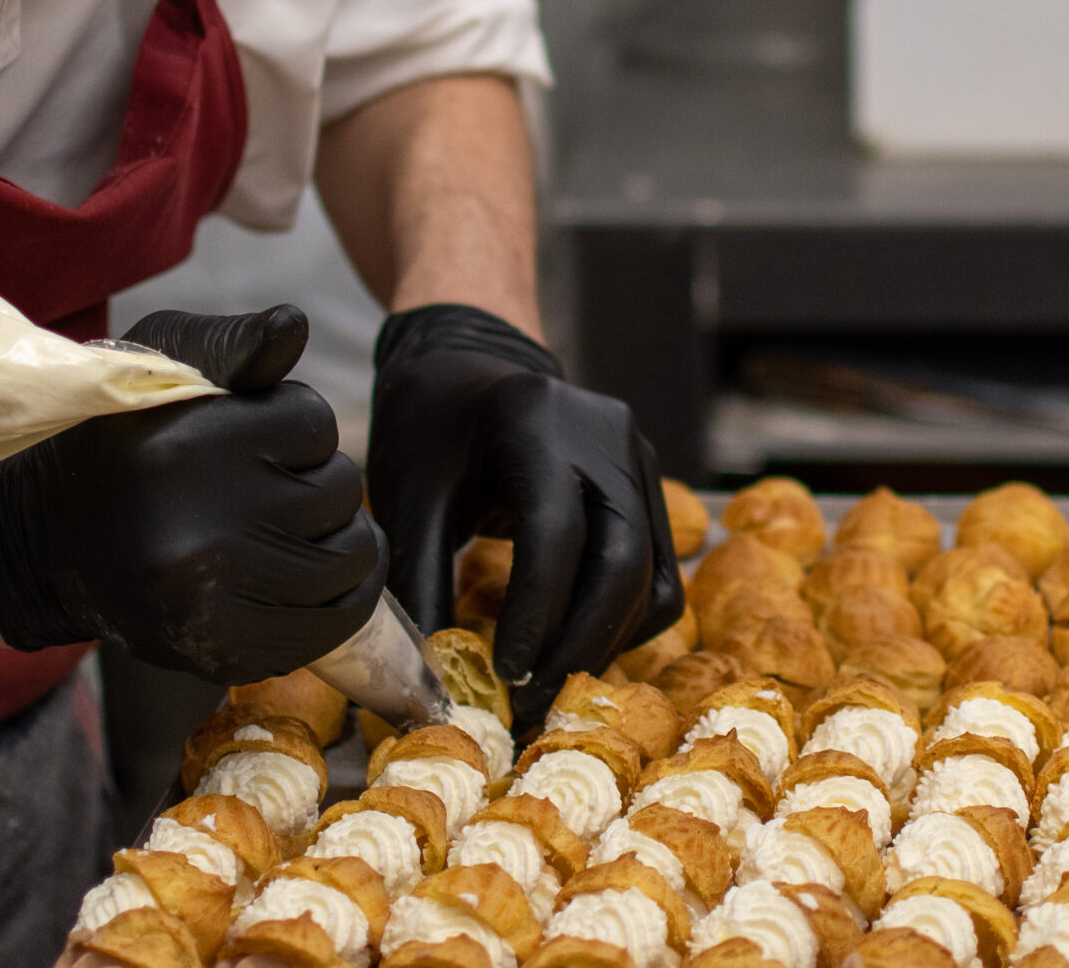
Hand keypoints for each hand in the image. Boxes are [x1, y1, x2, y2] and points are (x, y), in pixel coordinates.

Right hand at [0, 305, 384, 680]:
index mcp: (188, 448)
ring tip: (286, 530)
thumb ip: (230, 345)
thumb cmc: (114, 438)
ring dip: (335, 539)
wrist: (44, 541)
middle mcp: (202, 531)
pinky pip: (335, 623)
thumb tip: (293, 323)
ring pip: (349, 558)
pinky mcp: (226, 650)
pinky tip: (306, 577)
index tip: (252, 436)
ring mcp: (215, 601)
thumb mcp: (157, 366)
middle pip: (338, 491)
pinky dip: (340, 598)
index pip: (313, 423)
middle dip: (313, 481)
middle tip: (263, 488)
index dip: (292, 425)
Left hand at [365, 304, 682, 722]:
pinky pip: (659, 571)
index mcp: (537, 422)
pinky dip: (624, 619)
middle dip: (577, 645)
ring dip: (604, 642)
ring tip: (546, 687)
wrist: (471, 365)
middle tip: (529, 704)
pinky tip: (574, 646)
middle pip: (621, 561)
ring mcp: (639, 458)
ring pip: (651, 576)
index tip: (505, 676)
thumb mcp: (408, 493)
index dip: (537, 614)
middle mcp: (605, 436)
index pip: (557, 533)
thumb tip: (427, 678)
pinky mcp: (650, 485)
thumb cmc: (432, 428)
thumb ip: (419, 580)